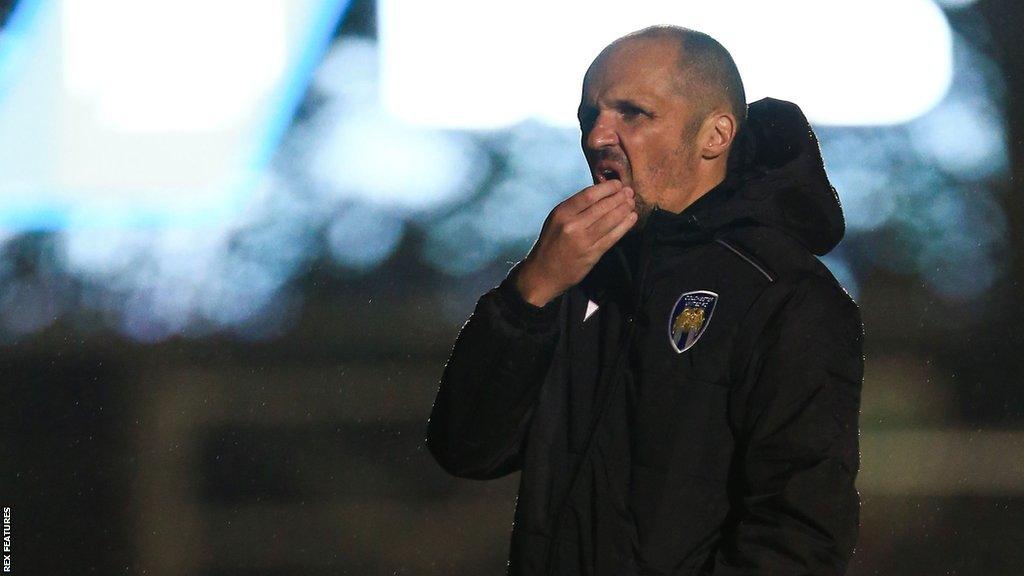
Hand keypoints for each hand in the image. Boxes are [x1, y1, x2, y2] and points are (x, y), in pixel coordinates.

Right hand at [515, 180, 636, 306]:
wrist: (543, 273)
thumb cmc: (550, 244)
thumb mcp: (556, 220)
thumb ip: (575, 208)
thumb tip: (601, 194)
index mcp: (562, 213)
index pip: (588, 195)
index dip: (607, 188)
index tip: (617, 184)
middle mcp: (572, 225)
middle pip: (602, 206)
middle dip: (619, 197)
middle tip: (629, 192)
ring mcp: (583, 240)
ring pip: (610, 220)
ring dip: (624, 209)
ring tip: (632, 203)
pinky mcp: (592, 254)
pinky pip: (612, 237)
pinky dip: (625, 226)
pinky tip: (632, 218)